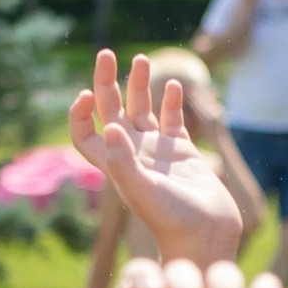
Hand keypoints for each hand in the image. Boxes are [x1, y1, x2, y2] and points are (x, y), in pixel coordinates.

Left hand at [68, 49, 244, 262]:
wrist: (207, 234)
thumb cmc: (172, 219)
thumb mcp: (142, 191)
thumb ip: (123, 161)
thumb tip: (109, 127)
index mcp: (115, 163)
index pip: (86, 134)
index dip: (80, 114)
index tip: (86, 95)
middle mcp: (132, 154)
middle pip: (111, 111)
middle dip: (106, 83)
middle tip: (106, 53)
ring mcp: (157, 151)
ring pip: (142, 109)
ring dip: (139, 84)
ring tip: (141, 59)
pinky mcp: (182, 151)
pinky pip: (173, 120)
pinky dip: (172, 101)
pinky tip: (174, 85)